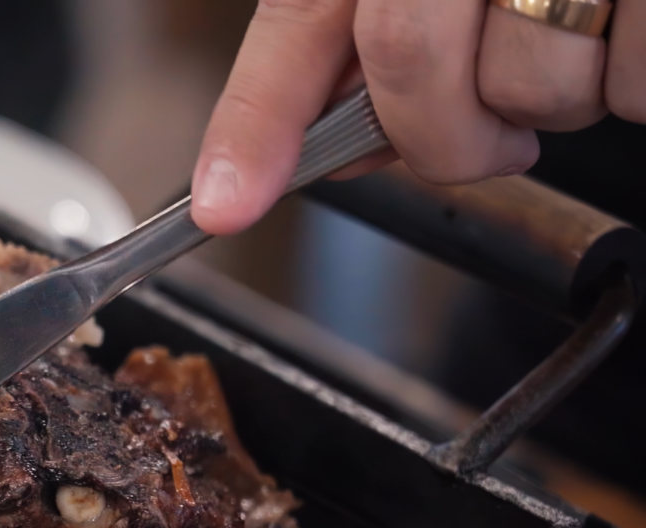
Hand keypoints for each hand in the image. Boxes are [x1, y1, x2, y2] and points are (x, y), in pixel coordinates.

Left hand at [191, 0, 645, 234]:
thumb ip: (365, 40)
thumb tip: (322, 149)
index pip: (299, 21)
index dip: (256, 122)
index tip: (224, 206)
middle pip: (410, 64)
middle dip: (441, 134)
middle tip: (483, 136)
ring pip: (532, 84)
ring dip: (554, 101)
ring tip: (580, 34)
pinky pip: (635, 86)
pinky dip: (635, 83)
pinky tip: (631, 30)